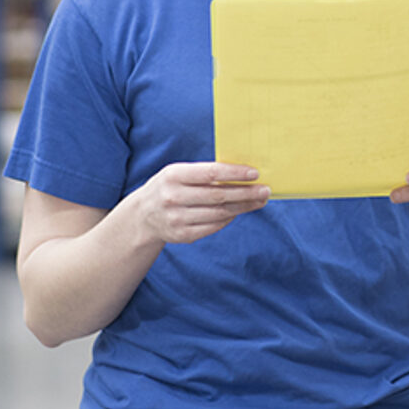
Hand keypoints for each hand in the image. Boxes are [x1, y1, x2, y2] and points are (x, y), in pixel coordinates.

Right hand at [132, 162, 268, 244]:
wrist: (143, 215)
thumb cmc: (171, 187)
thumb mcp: (180, 173)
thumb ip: (206, 173)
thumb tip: (244, 174)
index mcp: (173, 175)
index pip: (211, 173)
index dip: (235, 173)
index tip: (255, 174)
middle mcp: (173, 197)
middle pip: (218, 196)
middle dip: (246, 193)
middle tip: (265, 190)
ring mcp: (176, 219)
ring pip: (219, 213)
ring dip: (243, 207)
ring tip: (259, 201)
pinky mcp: (181, 235)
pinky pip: (213, 226)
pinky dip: (228, 218)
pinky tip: (238, 211)